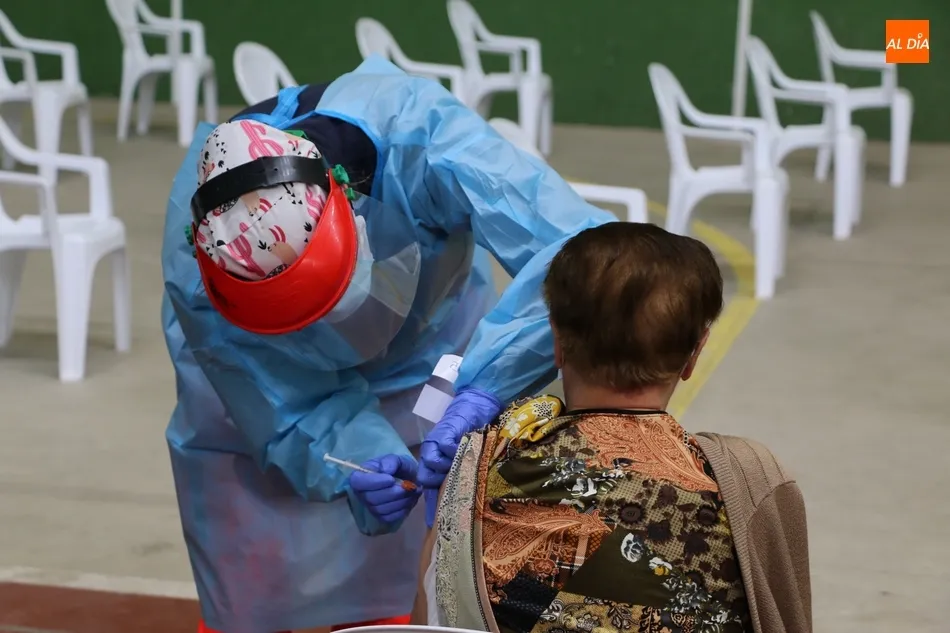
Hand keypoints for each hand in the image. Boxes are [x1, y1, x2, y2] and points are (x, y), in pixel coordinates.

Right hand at [349, 454, 420, 524]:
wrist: (410, 480)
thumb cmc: (400, 468)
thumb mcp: (397, 459)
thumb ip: (391, 461)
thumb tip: (385, 470)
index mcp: (360, 475)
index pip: (357, 482)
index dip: (373, 482)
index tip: (391, 479)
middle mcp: (362, 493)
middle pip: (371, 498)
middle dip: (392, 492)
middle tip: (406, 485)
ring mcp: (371, 507)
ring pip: (381, 509)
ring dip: (400, 500)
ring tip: (411, 491)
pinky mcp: (381, 517)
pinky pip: (390, 517)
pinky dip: (402, 508)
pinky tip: (408, 499)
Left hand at [417, 388, 501, 526]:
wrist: (472, 414)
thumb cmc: (469, 443)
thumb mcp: (463, 466)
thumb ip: (458, 482)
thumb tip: (460, 509)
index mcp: (433, 468)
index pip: (428, 491)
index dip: (431, 507)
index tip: (433, 523)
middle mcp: (428, 458)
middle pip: (425, 479)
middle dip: (440, 481)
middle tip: (454, 476)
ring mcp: (432, 446)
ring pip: (431, 464)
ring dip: (447, 464)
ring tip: (460, 459)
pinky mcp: (440, 434)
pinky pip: (443, 447)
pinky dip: (452, 450)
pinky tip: (462, 447)